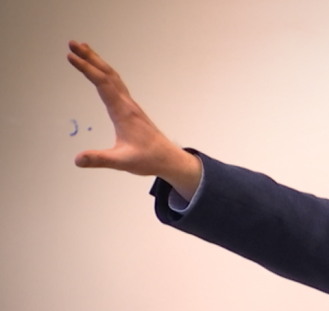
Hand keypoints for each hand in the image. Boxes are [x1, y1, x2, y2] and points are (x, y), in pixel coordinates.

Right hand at [67, 41, 201, 199]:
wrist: (169, 159)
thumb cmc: (149, 159)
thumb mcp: (122, 162)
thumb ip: (99, 159)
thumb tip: (77, 160)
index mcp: (124, 112)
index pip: (103, 84)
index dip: (87, 69)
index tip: (71, 56)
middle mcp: (127, 104)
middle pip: (108, 74)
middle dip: (90, 57)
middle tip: (73, 43)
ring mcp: (130, 105)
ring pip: (113, 77)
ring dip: (98, 62)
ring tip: (83, 49)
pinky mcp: (131, 109)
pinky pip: (117, 84)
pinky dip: (106, 73)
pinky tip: (100, 72)